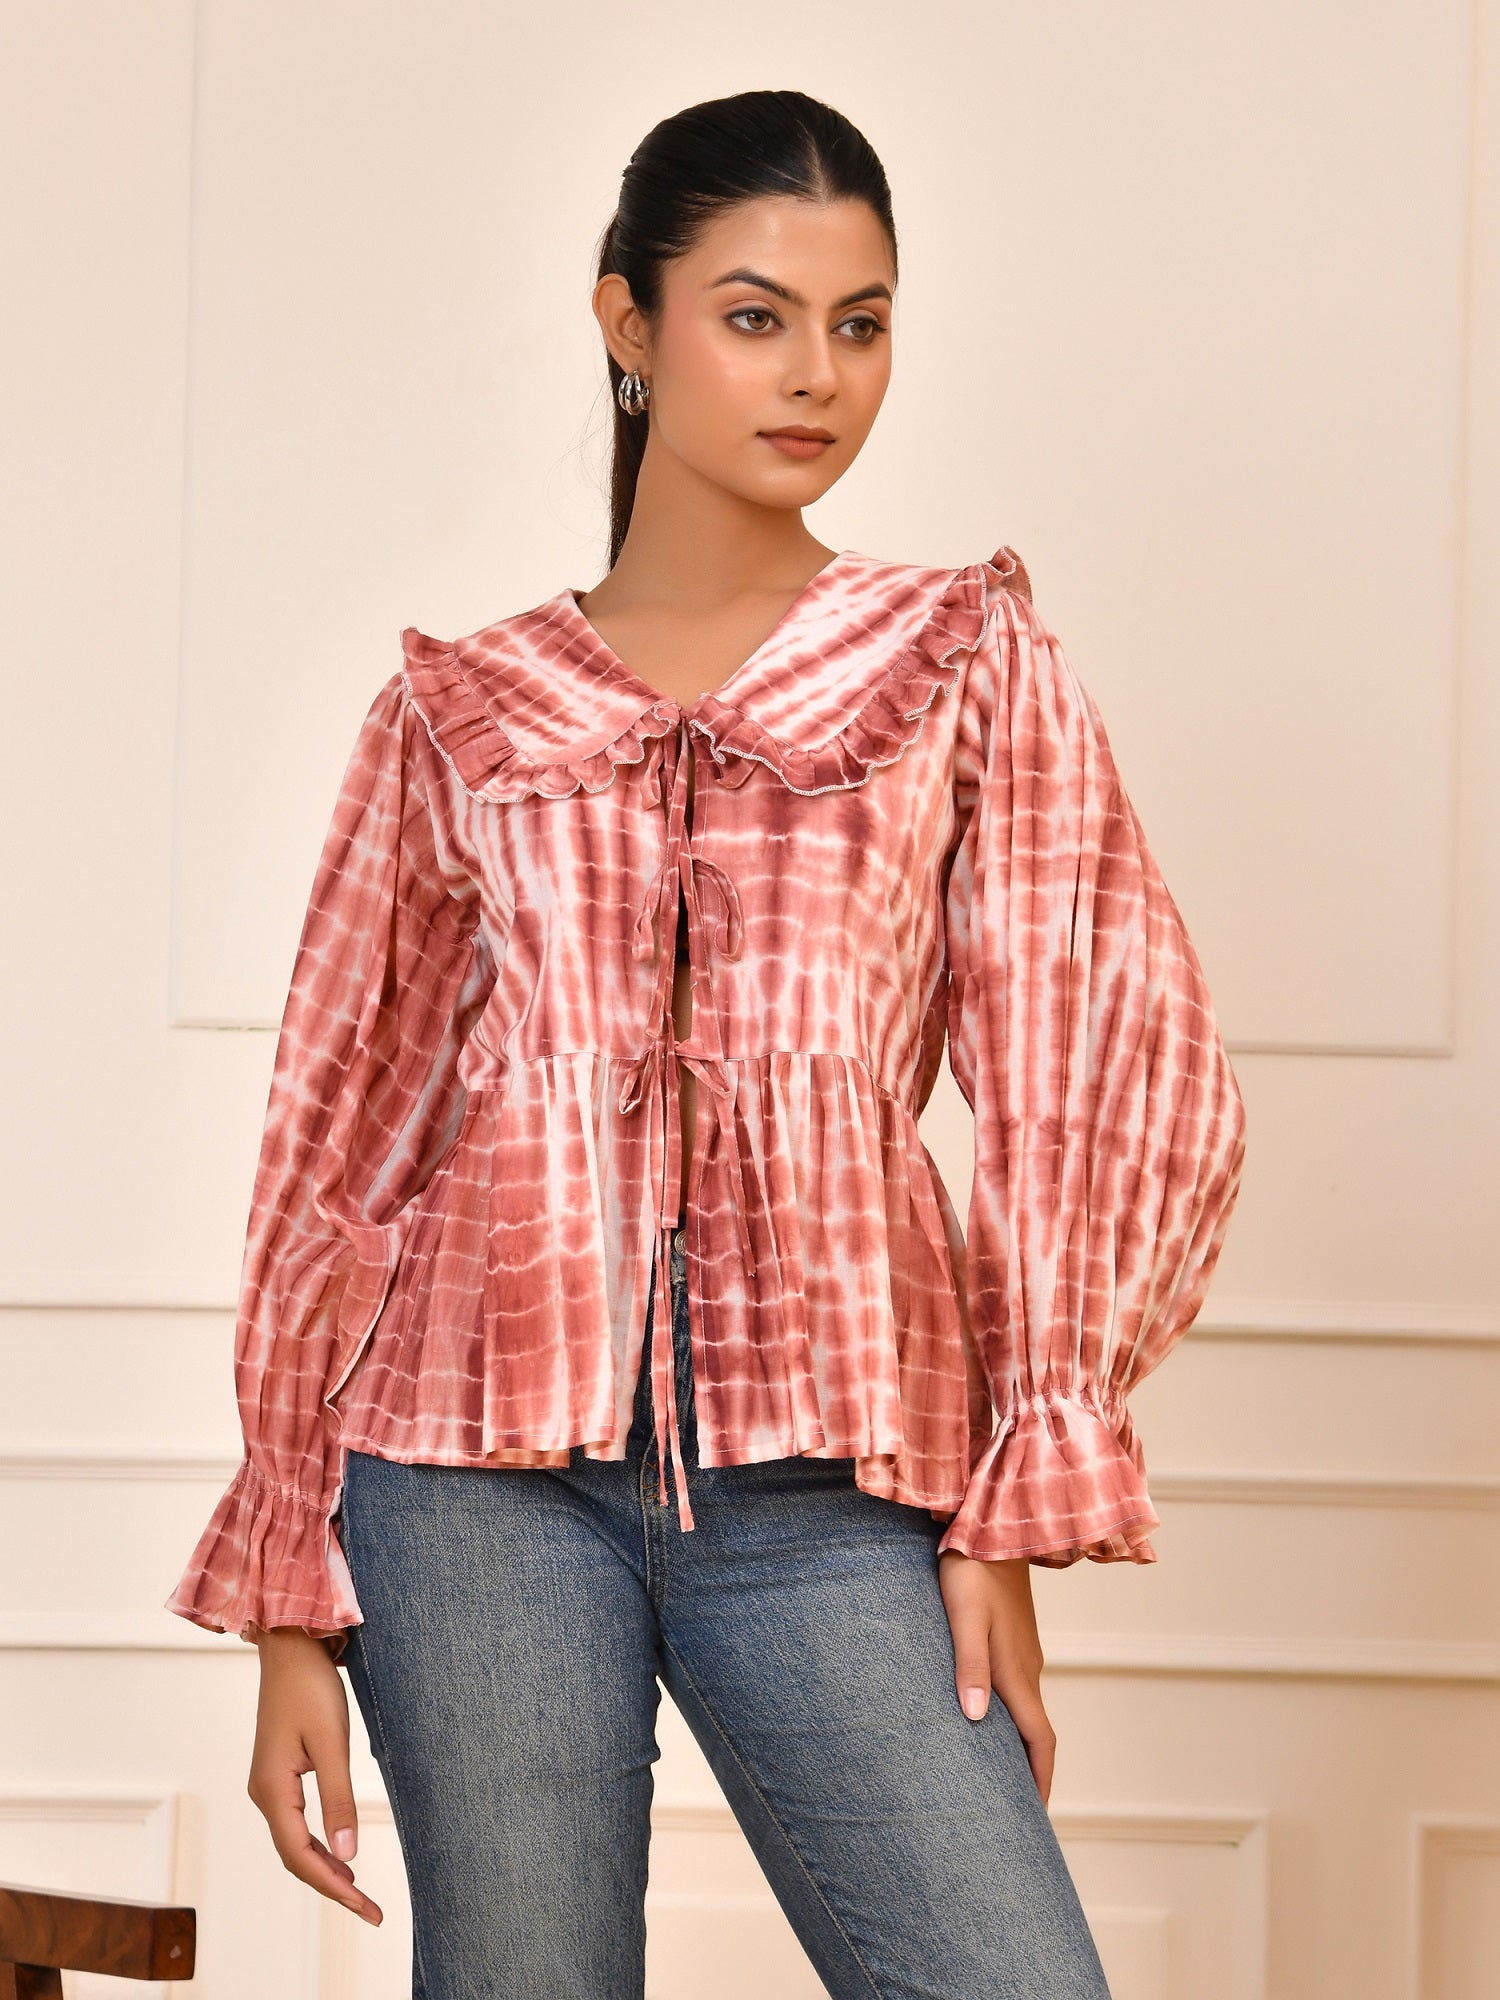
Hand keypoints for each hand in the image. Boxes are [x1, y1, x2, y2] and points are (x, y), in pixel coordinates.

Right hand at [246, 1626, 382, 1925]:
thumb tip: (348, 1854)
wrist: (291, 1648)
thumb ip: (339, 1800)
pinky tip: (338, 1854)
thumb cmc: (311, 1688)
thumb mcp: (332, 1743)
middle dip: (331, 1886)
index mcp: (273, 1790)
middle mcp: (264, 1793)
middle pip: (295, 1857)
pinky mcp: (278, 1775)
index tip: (364, 1905)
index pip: (300, 1855)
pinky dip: (317, 1846)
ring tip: (358, 1892)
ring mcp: (268, 1785)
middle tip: (369, 1909)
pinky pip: (295, 1825)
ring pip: (294, 1843)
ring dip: (324, 1868)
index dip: (332, 1886)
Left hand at [937, 1550, 1056, 1804]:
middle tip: (1016, 1810)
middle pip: (1036, 1732)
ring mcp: (1023, 1650)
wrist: (993, 1523)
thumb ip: (970, 1664)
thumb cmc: (971, 1568)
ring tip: (999, 1772)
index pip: (1038, 1740)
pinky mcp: (1013, 1635)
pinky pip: (1019, 1687)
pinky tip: (988, 1715)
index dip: (1039, 1780)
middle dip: (1031, 1773)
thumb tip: (974, 1718)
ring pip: (1026, 1709)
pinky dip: (1011, 1715)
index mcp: (1016, 1671)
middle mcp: (1026, 1667)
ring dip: (1020, 1744)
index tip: (1034, 1819)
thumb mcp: (964, 1615)